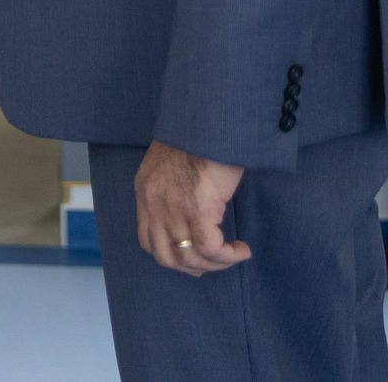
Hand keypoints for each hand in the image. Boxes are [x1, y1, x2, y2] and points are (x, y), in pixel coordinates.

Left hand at [134, 140, 248, 275]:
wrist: (208, 120)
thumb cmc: (198, 137)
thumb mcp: (171, 164)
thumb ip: (171, 189)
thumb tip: (190, 213)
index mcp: (145, 192)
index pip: (147, 240)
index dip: (171, 255)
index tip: (194, 255)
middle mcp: (153, 204)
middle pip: (165, 256)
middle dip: (192, 267)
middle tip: (215, 263)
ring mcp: (173, 208)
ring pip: (189, 257)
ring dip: (214, 264)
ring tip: (234, 254)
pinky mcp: (197, 209)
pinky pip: (210, 248)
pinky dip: (228, 256)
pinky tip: (242, 249)